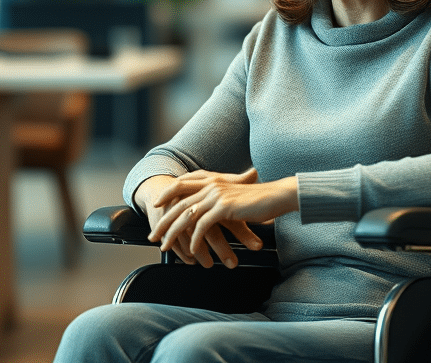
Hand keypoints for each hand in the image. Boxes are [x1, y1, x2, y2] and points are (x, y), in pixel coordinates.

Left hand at [149, 168, 296, 268]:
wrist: (277, 196)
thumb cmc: (259, 199)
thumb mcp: (234, 196)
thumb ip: (220, 199)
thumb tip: (210, 210)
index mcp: (212, 180)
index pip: (181, 184)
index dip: (166, 194)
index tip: (155, 206)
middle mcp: (211, 185)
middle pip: (178, 203)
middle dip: (163, 221)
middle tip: (154, 236)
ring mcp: (216, 195)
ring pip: (186, 216)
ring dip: (174, 234)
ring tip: (166, 247)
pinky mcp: (224, 207)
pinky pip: (202, 226)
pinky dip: (195, 240)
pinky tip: (192, 251)